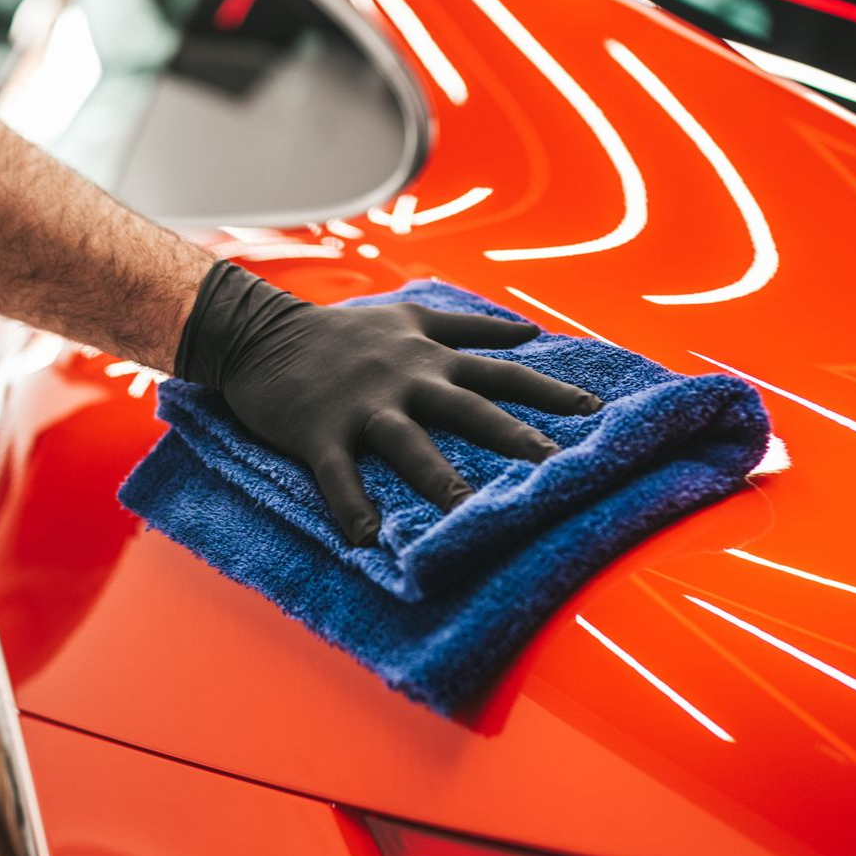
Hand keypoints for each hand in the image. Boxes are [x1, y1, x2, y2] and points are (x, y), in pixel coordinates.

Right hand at [175, 262, 601, 545]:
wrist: (261, 333)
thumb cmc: (342, 331)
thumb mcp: (410, 316)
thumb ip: (470, 326)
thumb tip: (528, 331)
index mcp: (429, 359)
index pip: (500, 374)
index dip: (547, 391)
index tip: (594, 410)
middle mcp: (406, 381)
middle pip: (468, 410)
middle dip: (511, 437)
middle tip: (553, 465)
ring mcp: (363, 407)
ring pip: (409, 445)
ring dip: (437, 479)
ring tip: (465, 514)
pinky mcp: (320, 432)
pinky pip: (338, 475)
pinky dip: (351, 506)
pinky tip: (366, 540)